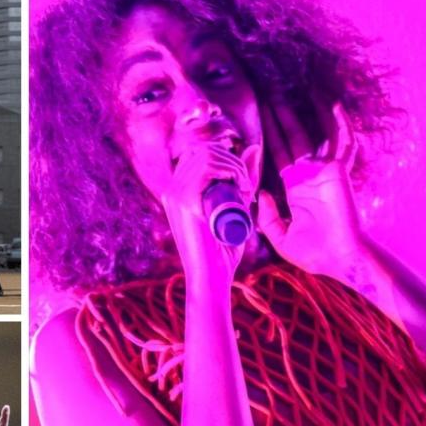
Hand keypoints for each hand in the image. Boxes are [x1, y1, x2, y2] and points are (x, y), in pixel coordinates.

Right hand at [159, 140, 262, 289]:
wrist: (211, 278)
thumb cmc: (222, 249)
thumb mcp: (236, 205)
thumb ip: (243, 179)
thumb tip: (254, 147)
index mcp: (177, 189)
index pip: (200, 152)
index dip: (225, 157)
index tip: (243, 181)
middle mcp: (171, 188)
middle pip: (204, 149)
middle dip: (232, 160)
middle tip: (247, 187)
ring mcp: (174, 193)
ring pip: (207, 154)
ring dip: (234, 166)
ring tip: (245, 191)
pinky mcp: (183, 200)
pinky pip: (207, 167)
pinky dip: (230, 171)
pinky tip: (241, 188)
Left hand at [257, 100, 362, 275]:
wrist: (341, 259)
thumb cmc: (315, 254)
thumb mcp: (281, 238)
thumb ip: (267, 217)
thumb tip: (259, 193)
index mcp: (294, 188)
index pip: (278, 153)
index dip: (268, 134)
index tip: (256, 115)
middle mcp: (309, 175)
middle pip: (292, 138)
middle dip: (280, 116)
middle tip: (267, 92)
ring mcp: (325, 171)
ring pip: (314, 134)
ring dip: (304, 113)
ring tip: (293, 90)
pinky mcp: (339, 171)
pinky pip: (342, 143)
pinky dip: (340, 124)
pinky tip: (333, 104)